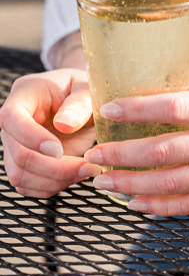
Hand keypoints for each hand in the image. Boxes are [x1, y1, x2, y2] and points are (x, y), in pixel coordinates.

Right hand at [0, 69, 95, 197]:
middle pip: (18, 155)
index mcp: (24, 95)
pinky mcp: (26, 163)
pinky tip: (76, 175)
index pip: (11, 118)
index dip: (31, 138)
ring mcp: (16, 146)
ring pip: (20, 176)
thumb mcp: (87, 88)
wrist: (81, 99)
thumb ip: (79, 103)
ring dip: (56, 180)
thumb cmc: (82, 89)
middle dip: (55, 168)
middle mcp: (13, 124)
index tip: (60, 150)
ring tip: (87, 170)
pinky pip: (29, 186)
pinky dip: (53, 187)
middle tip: (89, 166)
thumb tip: (65, 125)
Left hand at [80, 79, 188, 216]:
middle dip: (120, 154)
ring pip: (171, 181)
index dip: (136, 110)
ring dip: (130, 183)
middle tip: (93, 155)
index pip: (172, 107)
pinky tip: (136, 203)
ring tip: (103, 181)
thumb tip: (151, 89)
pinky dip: (159, 206)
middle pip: (163, 150)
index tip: (107, 111)